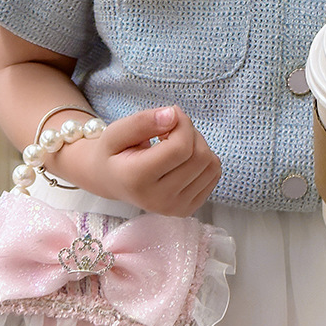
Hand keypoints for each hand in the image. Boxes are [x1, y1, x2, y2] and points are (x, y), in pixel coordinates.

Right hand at [76, 106, 221, 215]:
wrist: (111, 181)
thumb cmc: (114, 154)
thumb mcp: (116, 131)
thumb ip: (142, 121)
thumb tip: (173, 115)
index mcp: (136, 180)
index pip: (180, 148)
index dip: (181, 123)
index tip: (168, 117)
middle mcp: (157, 200)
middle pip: (199, 156)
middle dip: (190, 133)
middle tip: (170, 130)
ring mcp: (175, 209)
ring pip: (211, 165)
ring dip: (198, 145)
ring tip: (174, 145)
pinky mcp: (187, 210)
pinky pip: (213, 176)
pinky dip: (203, 160)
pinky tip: (182, 159)